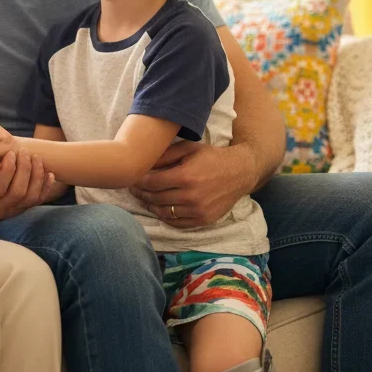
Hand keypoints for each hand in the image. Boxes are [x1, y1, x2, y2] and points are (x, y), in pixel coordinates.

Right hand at [0, 147, 54, 224]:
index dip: (7, 169)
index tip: (10, 152)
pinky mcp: (19, 211)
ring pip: (30, 198)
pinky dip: (45, 187)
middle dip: (24, 169)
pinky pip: (36, 202)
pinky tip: (49, 174)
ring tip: (36, 158)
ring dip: (36, 176)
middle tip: (24, 151)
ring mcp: (11, 212)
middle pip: (18, 192)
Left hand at [129, 142, 255, 227]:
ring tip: (144, 199)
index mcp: (186, 176)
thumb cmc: (212, 157)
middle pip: (156, 198)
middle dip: (141, 194)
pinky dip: (165, 217)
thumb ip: (166, 155)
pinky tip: (159, 209)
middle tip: (133, 189)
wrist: (240, 172)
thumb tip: (145, 161)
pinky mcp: (203, 219)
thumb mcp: (189, 148)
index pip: (153, 183)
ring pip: (165, 212)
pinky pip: (177, 223)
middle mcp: (191, 196)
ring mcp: (198, 210)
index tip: (131, 179)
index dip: (139, 182)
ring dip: (150, 206)